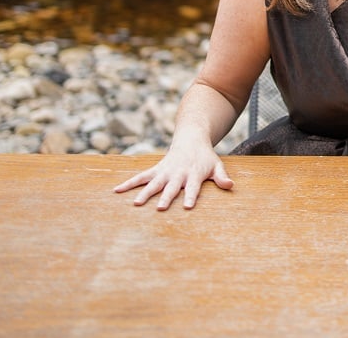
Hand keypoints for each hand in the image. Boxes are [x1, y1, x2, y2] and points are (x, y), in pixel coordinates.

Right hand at [113, 146, 233, 209]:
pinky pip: (141, 176)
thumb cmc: (205, 158)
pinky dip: (129, 183)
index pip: (193, 188)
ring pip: (153, 183)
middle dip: (165, 197)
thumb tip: (230, 185)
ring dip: (144, 193)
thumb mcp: (217, 165)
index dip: (191, 196)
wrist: (192, 138)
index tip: (188, 207)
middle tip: (159, 208)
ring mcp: (165, 171)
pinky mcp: (156, 169)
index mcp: (194, 174)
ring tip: (135, 204)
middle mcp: (178, 173)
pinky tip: (117, 191)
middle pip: (171, 187)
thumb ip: (222, 177)